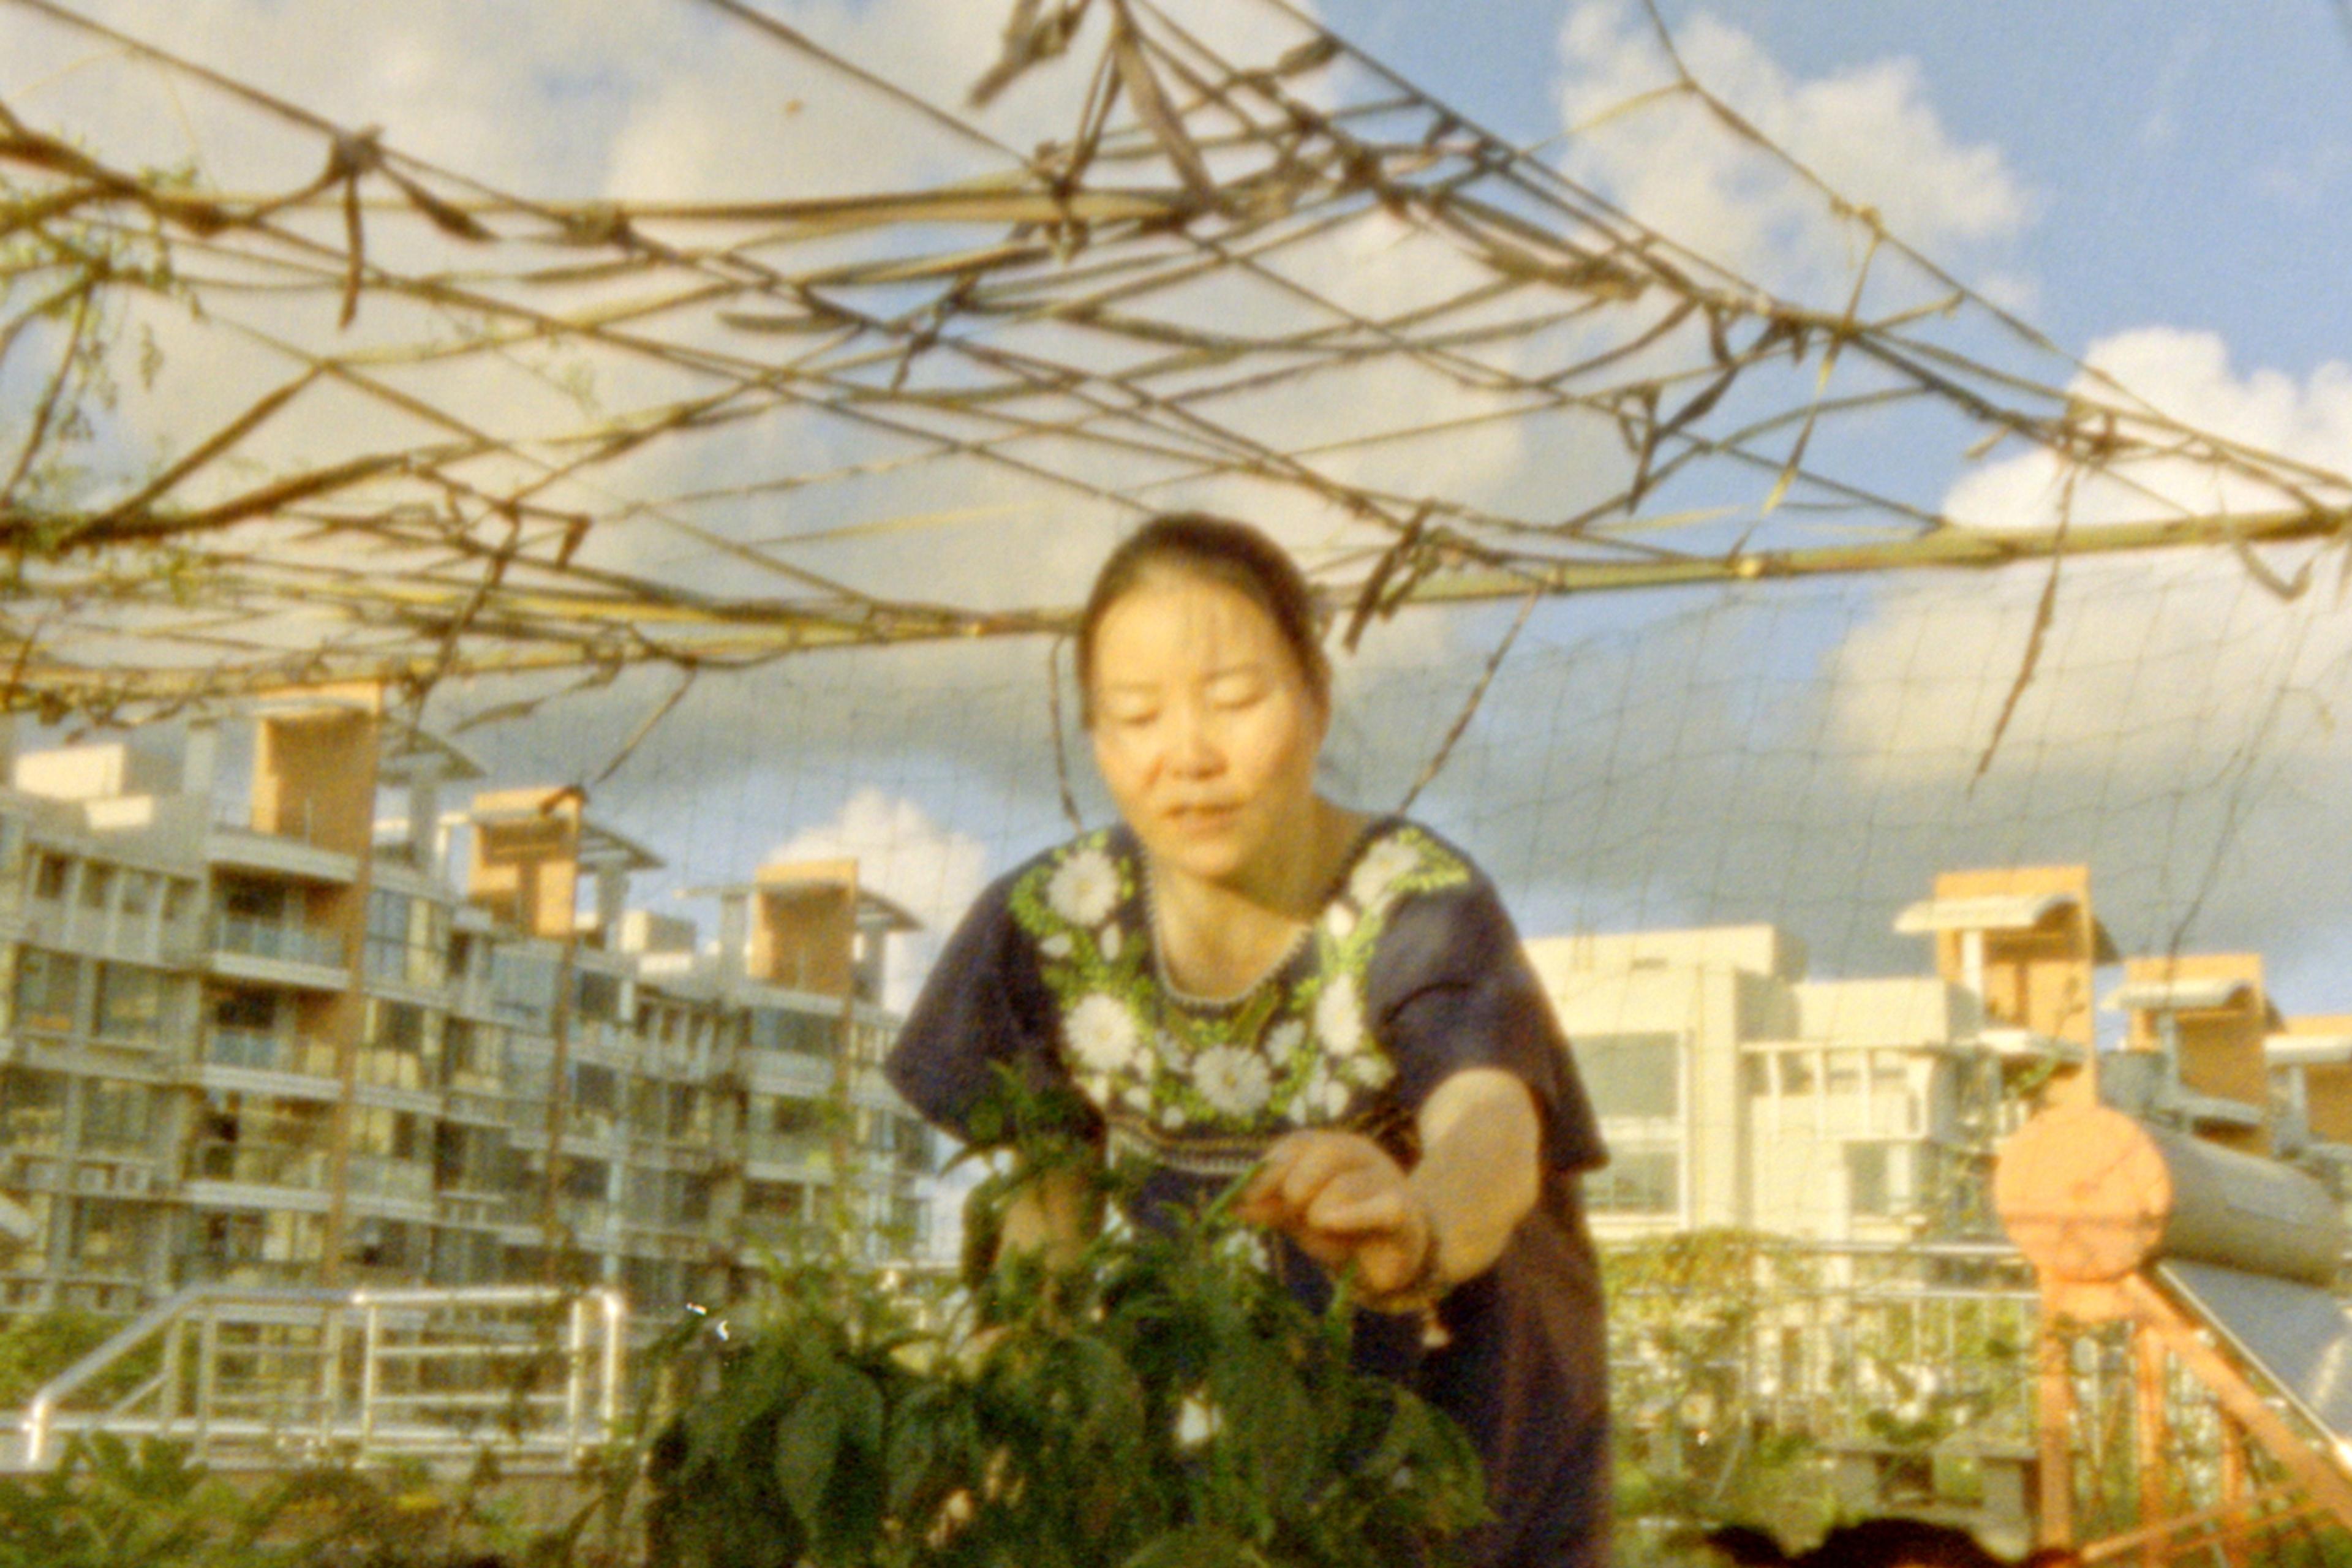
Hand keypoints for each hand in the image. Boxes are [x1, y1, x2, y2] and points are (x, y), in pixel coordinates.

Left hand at [1236, 1130, 1435, 1304]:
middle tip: (1301, 1215)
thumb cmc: (1340, 1228)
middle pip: (1324, 1152)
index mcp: (1331, 1147)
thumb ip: (1271, 1206)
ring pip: (1344, 1187)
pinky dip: (1354, 1216)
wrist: (1390, 1256)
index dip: (1267, 1171)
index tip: (1246, 1200)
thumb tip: (1232, 1205)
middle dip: (1299, 1188)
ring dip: (1323, 1217)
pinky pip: (1383, 1208)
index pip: (1295, 1144)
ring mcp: (1385, 1180)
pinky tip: (1332, 1224)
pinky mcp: (1404, 1213)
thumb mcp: (1299, 1215)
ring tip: (1326, 1230)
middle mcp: (1361, 1155)